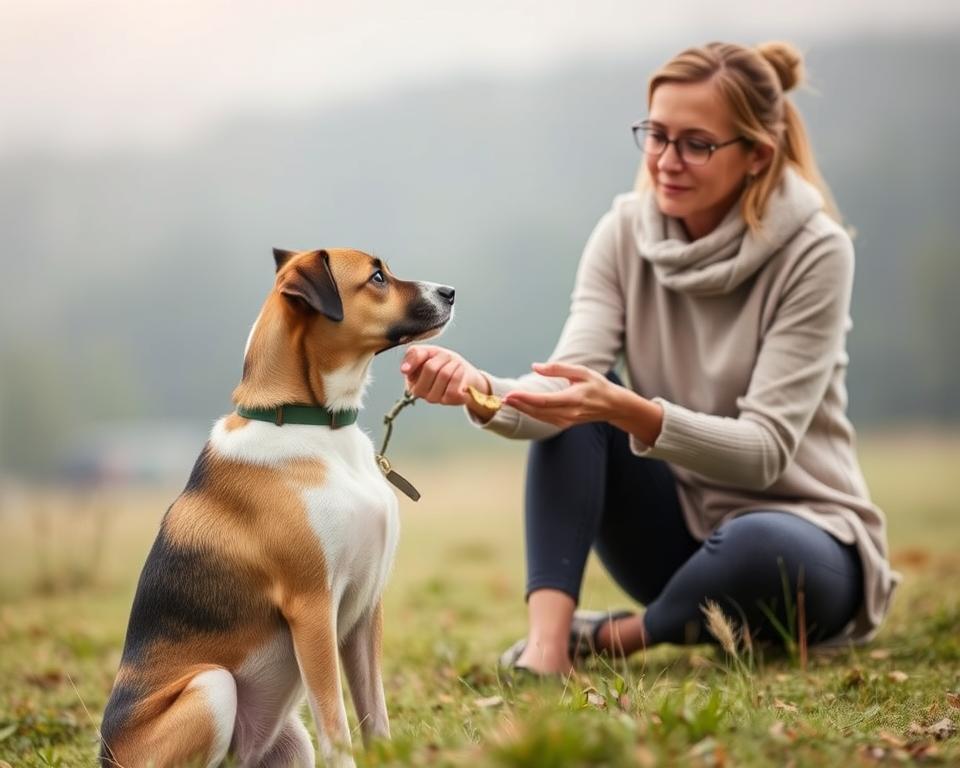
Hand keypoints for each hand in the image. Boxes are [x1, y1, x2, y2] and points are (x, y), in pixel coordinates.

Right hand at [400, 345, 486, 405]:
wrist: (464, 372)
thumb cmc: (444, 362)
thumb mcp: (428, 352)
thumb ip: (414, 354)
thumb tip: (404, 369)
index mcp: (410, 378)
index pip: (414, 362)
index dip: (427, 354)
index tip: (433, 354)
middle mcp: (419, 391)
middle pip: (430, 367)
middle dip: (443, 357)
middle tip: (448, 358)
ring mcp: (433, 398)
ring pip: (444, 375)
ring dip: (454, 364)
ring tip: (456, 365)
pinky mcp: (449, 401)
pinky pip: (454, 387)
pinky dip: (460, 375)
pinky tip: (460, 374)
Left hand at [502, 362, 624, 428]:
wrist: (613, 405)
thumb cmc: (597, 385)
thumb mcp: (582, 371)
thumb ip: (558, 368)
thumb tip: (535, 367)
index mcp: (574, 399)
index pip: (544, 401)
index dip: (525, 399)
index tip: (511, 394)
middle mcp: (570, 413)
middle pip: (538, 411)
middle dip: (519, 405)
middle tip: (503, 398)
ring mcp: (567, 420)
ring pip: (540, 417)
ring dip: (522, 410)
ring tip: (508, 402)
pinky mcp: (565, 423)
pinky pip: (544, 419)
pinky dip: (531, 413)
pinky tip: (521, 406)